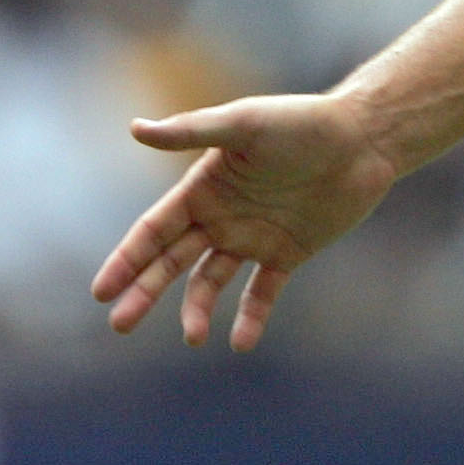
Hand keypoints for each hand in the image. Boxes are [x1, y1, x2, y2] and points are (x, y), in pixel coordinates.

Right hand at [92, 94, 401, 350]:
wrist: (362, 138)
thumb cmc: (300, 122)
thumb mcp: (244, 123)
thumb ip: (192, 131)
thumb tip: (135, 129)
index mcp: (202, 188)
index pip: (153, 231)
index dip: (126, 259)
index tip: (101, 291)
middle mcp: (220, 216)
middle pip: (171, 262)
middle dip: (143, 292)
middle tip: (119, 325)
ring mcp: (251, 237)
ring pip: (209, 282)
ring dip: (195, 309)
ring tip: (193, 336)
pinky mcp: (287, 253)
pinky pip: (262, 293)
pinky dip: (250, 317)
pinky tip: (240, 342)